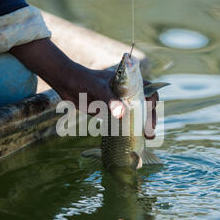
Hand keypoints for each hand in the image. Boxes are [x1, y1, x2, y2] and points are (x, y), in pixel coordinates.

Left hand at [10, 39, 157, 137]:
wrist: (66, 84)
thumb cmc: (84, 80)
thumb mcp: (99, 88)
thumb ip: (110, 100)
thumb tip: (122, 115)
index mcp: (128, 82)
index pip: (149, 90)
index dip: (153, 102)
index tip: (152, 114)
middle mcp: (126, 93)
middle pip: (144, 106)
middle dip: (149, 119)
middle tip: (150, 133)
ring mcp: (118, 103)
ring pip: (135, 116)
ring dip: (142, 127)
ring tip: (147, 138)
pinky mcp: (109, 112)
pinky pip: (122, 122)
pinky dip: (128, 131)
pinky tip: (132, 139)